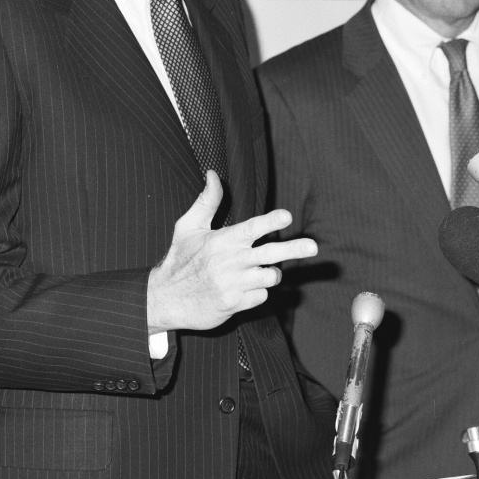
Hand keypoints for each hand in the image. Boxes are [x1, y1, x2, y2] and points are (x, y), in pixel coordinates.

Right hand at [146, 171, 316, 333]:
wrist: (165, 299)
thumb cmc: (179, 259)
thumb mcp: (188, 227)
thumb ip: (207, 201)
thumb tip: (213, 174)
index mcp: (222, 241)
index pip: (251, 228)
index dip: (271, 221)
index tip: (287, 216)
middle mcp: (230, 262)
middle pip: (270, 253)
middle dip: (294, 249)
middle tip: (314, 247)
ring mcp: (233, 285)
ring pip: (270, 276)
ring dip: (271, 273)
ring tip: (261, 269)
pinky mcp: (234, 305)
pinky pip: (261, 296)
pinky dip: (258, 291)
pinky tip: (243, 288)